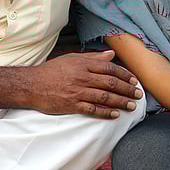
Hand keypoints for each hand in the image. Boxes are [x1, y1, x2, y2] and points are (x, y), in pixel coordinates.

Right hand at [27, 51, 142, 118]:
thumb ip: (93, 57)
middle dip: (127, 90)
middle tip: (138, 94)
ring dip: (121, 102)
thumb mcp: (72, 59)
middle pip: (111, 83)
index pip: (110, 68)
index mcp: (83, 65)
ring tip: (131, 106)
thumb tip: (111, 55)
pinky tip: (115, 115)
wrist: (31, 85)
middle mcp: (83, 78)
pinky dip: (105, 113)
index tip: (134, 81)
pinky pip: (92, 110)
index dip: (125, 75)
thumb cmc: (51, 71)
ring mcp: (78, 92)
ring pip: (105, 97)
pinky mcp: (72, 105)